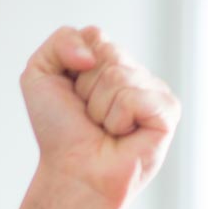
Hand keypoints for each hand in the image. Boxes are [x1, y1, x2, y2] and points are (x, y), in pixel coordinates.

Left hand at [19, 25, 180, 208]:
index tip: (72, 96)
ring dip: (99, 107)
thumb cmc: (60, 131)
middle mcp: (136, 72)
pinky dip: (117, 119)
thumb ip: (61, 40)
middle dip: (86, 88)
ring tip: (104, 129)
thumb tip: (93, 53)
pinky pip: (133, 97)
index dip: (73, 66)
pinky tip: (122, 136)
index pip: (95, 36)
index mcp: (111, 61)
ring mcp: (155, 90)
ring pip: (118, 75)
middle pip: (108, 52)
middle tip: (89, 117)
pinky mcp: (167, 111)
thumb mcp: (39, 74)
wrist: (72, 173)